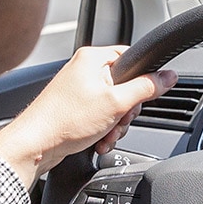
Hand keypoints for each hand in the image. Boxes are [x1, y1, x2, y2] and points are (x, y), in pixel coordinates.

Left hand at [0, 46, 176, 186]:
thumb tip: (168, 76)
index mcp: (93, 58)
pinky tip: (98, 141)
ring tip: (105, 135)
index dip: (143, 81)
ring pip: (113, 105)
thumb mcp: (116, 103)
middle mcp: (84, 70)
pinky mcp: (73, 108)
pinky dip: (103, 130)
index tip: (146, 96)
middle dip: (126, 111)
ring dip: (115, 125)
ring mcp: (77, 90)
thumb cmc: (65, 120)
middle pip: (125, 86)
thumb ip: (146, 88)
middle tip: (119, 120)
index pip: (132, 58)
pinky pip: (99, 116)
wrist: (34, 145)